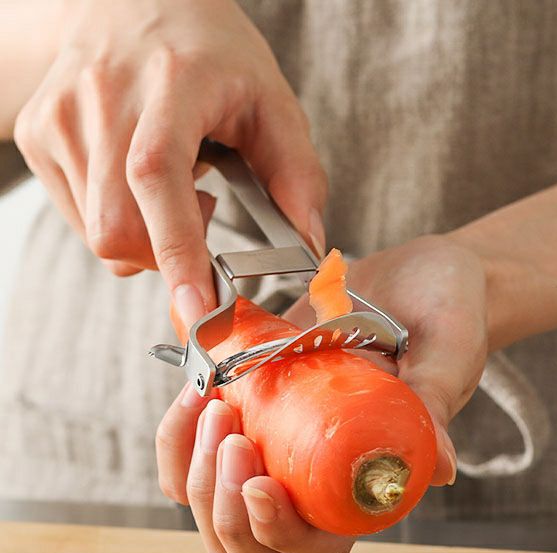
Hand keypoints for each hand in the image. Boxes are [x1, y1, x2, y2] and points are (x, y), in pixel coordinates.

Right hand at [13, 0, 326, 325]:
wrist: (131, 4)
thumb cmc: (209, 55)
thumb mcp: (270, 102)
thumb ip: (297, 175)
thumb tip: (309, 246)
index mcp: (171, 83)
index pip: (157, 176)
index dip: (176, 250)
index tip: (198, 308)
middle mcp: (103, 97)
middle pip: (117, 228)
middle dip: (166, 256)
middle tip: (202, 213)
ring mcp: (60, 116)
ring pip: (98, 234)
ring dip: (145, 237)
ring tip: (170, 186)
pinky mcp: (37, 134)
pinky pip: (79, 219)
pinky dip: (119, 221)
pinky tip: (136, 182)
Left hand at [155, 234, 487, 552]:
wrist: (416, 277)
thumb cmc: (444, 315)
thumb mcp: (447, 353)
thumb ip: (437, 402)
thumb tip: (439, 470)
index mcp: (362, 486)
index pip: (313, 551)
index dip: (277, 536)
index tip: (258, 482)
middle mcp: (312, 479)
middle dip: (222, 512)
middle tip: (230, 438)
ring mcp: (273, 447)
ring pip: (209, 509)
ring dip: (192, 473)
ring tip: (210, 407)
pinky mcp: (247, 410)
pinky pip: (190, 453)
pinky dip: (177, 434)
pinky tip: (196, 390)